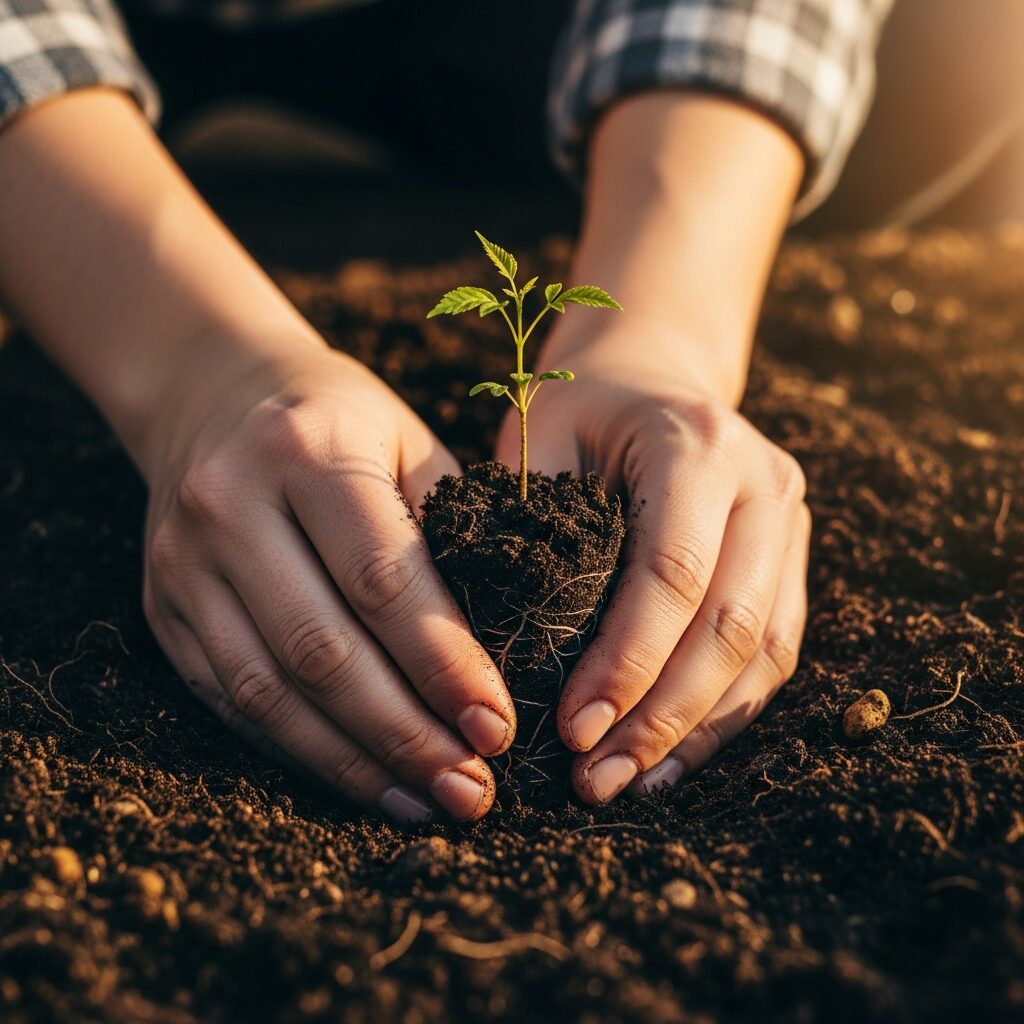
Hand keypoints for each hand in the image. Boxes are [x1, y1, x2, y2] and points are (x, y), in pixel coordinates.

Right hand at [141, 343, 515, 822]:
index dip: (442, 662)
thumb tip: (508, 644)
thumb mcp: (406, 441)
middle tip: (473, 788)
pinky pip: (232, 699)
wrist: (211, 392)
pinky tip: (363, 779)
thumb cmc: (339, 420)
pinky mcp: (163, 607)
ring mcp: (183, 563)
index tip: (499, 726)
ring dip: (354, 762)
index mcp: (306, 452)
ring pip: (268, 691)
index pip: (380, 578)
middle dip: (404, 733)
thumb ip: (450, 529)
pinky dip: (300, 750)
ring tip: (428, 801)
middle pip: (320, 649)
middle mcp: (230, 507)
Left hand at [495, 318, 809, 803]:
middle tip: (594, 777)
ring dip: (696, 730)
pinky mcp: (792, 559)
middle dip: (661, 714)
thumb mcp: (535, 437)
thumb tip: (504, 653)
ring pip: (764, 650)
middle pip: (731, 624)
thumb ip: (526, 521)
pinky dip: (725, 714)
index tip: (572, 730)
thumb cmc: (576, 410)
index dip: (626, 662)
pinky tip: (671, 758)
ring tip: (628, 783)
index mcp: (696, 443)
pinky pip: (774, 652)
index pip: (673, 573)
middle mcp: (764, 482)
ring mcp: (790, 521)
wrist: (649, 376)